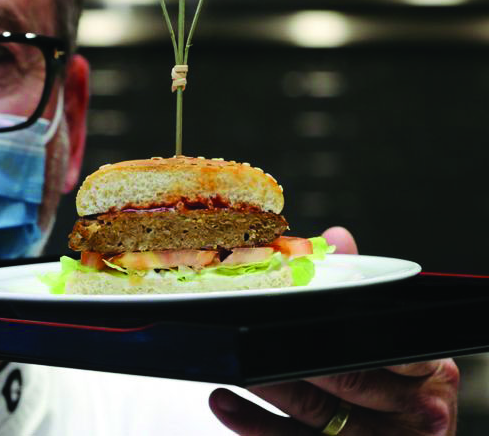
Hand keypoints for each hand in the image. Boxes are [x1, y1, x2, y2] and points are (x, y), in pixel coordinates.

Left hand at [207, 227, 458, 434]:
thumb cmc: (396, 389)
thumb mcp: (388, 340)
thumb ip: (362, 292)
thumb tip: (337, 238)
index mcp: (428, 369)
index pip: (388, 346)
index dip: (344, 330)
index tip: (300, 311)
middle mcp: (416, 408)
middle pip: (349, 378)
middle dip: (297, 356)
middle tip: (252, 333)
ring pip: (317, 413)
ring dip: (269, 386)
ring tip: (234, 365)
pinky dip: (255, 423)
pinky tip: (226, 402)